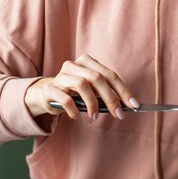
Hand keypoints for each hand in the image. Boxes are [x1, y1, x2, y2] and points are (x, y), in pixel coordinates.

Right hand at [24, 53, 138, 119]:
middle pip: (97, 78)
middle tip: (118, 114)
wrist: (44, 94)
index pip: (109, 75)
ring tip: (95, 117)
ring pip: (82, 84)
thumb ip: (105, 93)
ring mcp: (61, 75)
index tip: (133, 104)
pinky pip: (65, 99)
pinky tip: (76, 115)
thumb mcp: (91, 90)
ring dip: (92, 103)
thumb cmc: (73, 92)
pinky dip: (74, 109)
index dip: (123, 90)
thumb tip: (126, 105)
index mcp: (87, 61)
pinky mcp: (50, 89)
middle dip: (111, 98)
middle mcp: (73, 64)